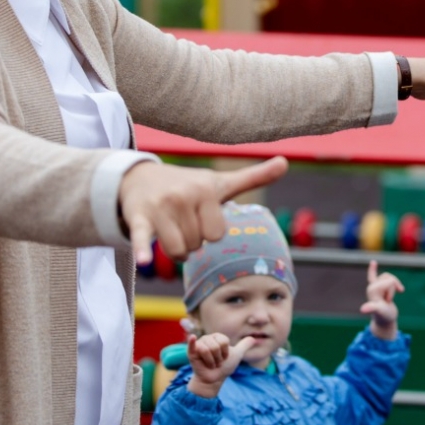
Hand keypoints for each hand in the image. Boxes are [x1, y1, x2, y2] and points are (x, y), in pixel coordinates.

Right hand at [119, 156, 288, 265]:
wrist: (139, 178)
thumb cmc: (187, 184)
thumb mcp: (220, 182)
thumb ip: (254, 176)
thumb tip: (285, 162)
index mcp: (206, 190)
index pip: (216, 235)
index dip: (208, 232)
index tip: (200, 218)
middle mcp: (184, 196)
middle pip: (196, 245)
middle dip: (190, 240)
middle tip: (181, 221)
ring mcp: (160, 208)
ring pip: (177, 252)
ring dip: (174, 249)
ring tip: (169, 229)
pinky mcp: (139, 218)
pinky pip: (144, 239)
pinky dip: (144, 251)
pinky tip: (144, 261)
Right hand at [186, 333, 254, 397]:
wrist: (215, 379)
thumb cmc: (225, 367)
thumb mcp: (236, 355)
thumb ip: (244, 346)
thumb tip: (254, 338)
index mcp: (217, 337)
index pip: (223, 341)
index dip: (225, 352)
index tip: (224, 357)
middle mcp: (207, 339)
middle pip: (215, 346)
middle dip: (218, 358)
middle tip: (216, 362)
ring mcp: (198, 345)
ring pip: (207, 349)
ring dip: (211, 362)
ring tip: (210, 364)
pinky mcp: (191, 353)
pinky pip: (192, 346)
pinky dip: (192, 342)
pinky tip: (193, 338)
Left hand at [359, 260, 404, 340]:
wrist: (385, 320)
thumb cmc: (383, 316)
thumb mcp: (380, 311)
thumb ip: (372, 308)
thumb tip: (363, 310)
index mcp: (372, 288)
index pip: (389, 281)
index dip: (392, 291)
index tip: (387, 301)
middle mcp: (372, 286)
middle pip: (390, 278)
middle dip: (394, 289)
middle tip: (387, 301)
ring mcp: (375, 287)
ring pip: (391, 278)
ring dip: (394, 288)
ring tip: (389, 299)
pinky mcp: (378, 288)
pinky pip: (374, 275)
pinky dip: (373, 269)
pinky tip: (373, 262)